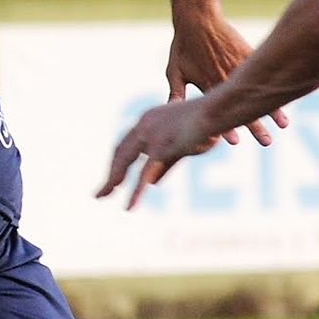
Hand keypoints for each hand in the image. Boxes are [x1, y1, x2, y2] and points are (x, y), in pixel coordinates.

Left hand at [98, 98, 226, 209]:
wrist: (219, 112)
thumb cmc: (207, 126)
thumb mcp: (183, 146)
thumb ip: (165, 164)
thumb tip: (152, 184)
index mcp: (148, 120)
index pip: (125, 143)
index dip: (117, 162)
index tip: (112, 178)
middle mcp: (144, 125)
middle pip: (119, 152)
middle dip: (110, 173)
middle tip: (99, 193)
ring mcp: (151, 135)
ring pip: (125, 162)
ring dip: (112, 181)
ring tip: (102, 196)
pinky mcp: (161, 147)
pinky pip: (144, 174)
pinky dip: (135, 192)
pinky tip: (129, 206)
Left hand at [166, 17, 288, 145]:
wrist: (198, 17)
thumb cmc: (183, 45)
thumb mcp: (174, 71)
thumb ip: (175, 94)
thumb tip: (170, 115)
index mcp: (208, 84)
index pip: (219, 111)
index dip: (226, 126)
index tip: (234, 142)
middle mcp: (225, 77)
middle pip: (243, 106)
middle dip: (256, 126)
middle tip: (266, 143)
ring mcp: (239, 65)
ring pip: (257, 90)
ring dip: (271, 107)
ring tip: (283, 124)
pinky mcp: (247, 53)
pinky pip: (263, 71)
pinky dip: (274, 84)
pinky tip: (285, 94)